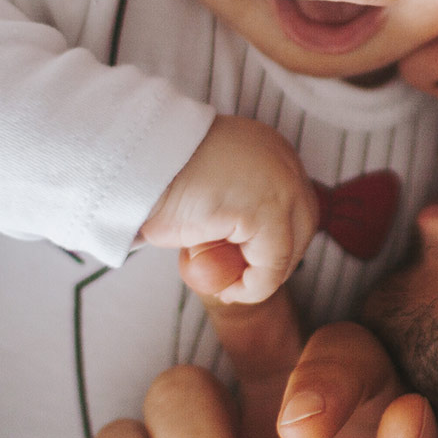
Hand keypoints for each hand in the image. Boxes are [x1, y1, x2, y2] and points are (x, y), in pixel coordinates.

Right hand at [141, 115, 319, 304]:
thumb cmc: (157, 178)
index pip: (293, 203)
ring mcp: (281, 183)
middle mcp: (283, 160)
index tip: (247, 265)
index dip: (275, 240)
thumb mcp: (207, 190)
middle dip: (276, 260)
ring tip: (225, 286)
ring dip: (260, 276)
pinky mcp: (266, 209)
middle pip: (303, 225)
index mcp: (270, 148)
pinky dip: (251, 287)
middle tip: (239, 282)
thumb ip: (232, 211)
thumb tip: (241, 251)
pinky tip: (226, 289)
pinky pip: (271, 266)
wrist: (135, 162)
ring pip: (290, 249)